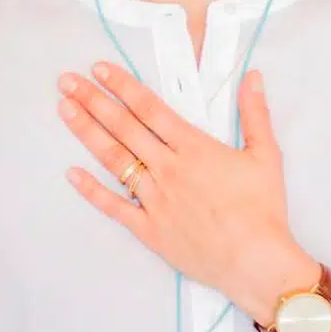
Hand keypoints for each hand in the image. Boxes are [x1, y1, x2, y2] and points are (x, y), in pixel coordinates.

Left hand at [57, 64, 318, 326]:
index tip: (99, 69)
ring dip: (87, 132)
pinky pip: (115, 206)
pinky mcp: (149, 229)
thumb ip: (255, 114)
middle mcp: (168, 169)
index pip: (149, 108)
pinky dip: (91, 190)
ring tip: (64, 110)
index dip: (122, 85)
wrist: (256, 261)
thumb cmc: (262, 210)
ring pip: (114, 160)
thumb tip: (253, 78)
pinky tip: (72, 173)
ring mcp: (154, 199)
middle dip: (93, 100)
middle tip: (67, 81)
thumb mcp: (266, 155)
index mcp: (193, 148)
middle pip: (123, 127)